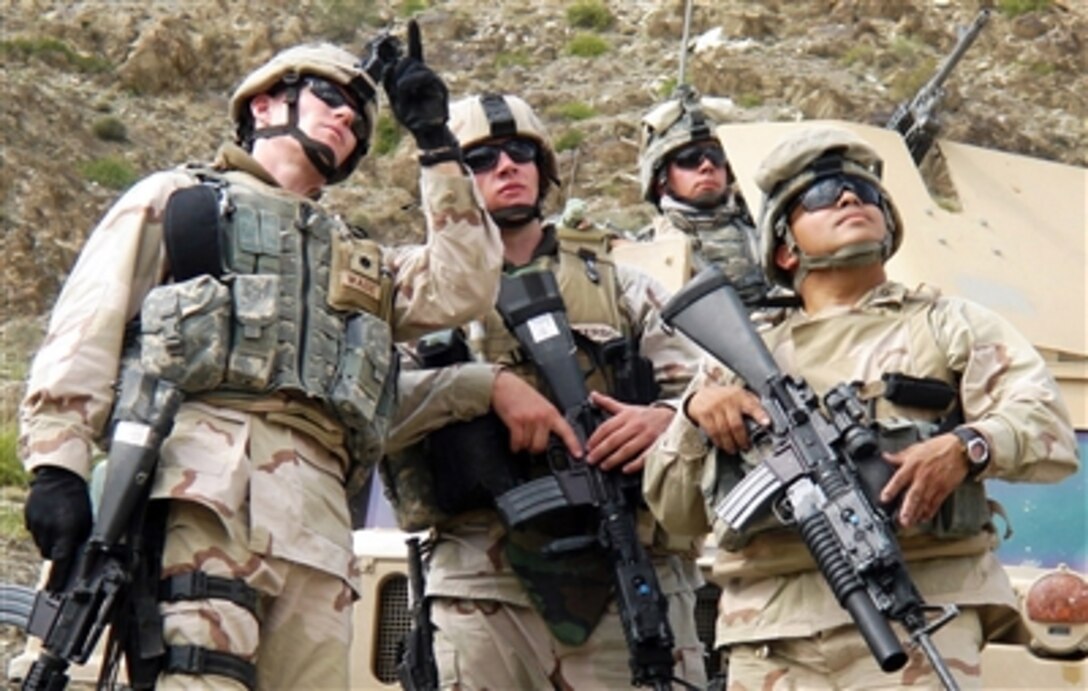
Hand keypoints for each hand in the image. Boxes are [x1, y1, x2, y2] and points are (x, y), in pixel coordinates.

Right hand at [25, 466, 92, 576]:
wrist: (59, 477)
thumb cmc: (78, 499)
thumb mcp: (86, 519)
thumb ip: (81, 538)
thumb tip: (79, 557)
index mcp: (66, 530)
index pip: (61, 560)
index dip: (58, 577)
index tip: (54, 589)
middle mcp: (49, 529)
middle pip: (49, 555)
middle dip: (57, 553)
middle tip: (65, 542)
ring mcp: (36, 524)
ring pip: (41, 544)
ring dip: (50, 542)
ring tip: (60, 526)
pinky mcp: (28, 519)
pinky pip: (35, 533)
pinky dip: (42, 531)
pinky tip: (51, 519)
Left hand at [382, 20, 454, 150]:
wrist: (426, 134)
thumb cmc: (411, 117)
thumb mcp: (395, 97)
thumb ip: (391, 80)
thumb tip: (389, 65)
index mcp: (416, 76)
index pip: (415, 52)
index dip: (414, 37)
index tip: (413, 21)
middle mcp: (427, 75)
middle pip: (408, 61)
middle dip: (398, 73)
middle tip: (398, 91)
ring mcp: (434, 81)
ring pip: (414, 68)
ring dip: (404, 81)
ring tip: (404, 95)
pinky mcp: (439, 88)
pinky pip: (423, 76)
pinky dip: (411, 81)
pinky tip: (407, 89)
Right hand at [490, 370, 581, 456]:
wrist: (505, 385)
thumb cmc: (521, 394)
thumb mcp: (542, 404)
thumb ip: (548, 419)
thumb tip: (550, 436)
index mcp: (551, 412)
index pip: (566, 430)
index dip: (573, 444)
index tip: (578, 454)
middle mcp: (542, 416)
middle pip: (542, 445)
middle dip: (535, 448)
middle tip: (530, 444)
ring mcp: (529, 419)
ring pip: (528, 444)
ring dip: (523, 445)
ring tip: (520, 438)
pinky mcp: (516, 421)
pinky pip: (517, 442)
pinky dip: (515, 446)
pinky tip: (514, 443)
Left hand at [586, 391, 673, 472]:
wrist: (671, 416)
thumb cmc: (647, 415)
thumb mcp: (627, 407)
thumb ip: (608, 403)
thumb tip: (592, 395)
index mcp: (626, 416)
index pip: (606, 427)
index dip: (595, 438)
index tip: (588, 447)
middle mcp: (635, 425)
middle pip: (614, 439)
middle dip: (600, 451)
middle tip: (591, 460)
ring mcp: (646, 436)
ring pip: (627, 449)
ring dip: (613, 459)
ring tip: (604, 466)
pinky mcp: (656, 445)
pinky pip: (644, 457)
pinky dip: (634, 464)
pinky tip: (625, 469)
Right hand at [684, 384, 767, 453]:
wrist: (700, 394)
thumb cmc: (724, 396)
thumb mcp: (739, 394)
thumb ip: (752, 402)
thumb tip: (767, 416)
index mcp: (739, 396)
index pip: (752, 405)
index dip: (760, 415)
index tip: (767, 423)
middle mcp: (727, 401)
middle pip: (736, 424)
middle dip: (742, 439)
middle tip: (745, 447)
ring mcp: (714, 408)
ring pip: (724, 431)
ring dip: (730, 443)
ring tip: (734, 449)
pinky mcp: (704, 415)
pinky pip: (712, 432)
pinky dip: (718, 441)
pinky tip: (722, 445)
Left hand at [880, 433, 969, 527]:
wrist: (961, 449)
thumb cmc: (939, 447)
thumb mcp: (916, 448)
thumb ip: (899, 456)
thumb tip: (885, 457)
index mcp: (913, 465)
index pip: (899, 478)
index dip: (891, 489)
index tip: (884, 498)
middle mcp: (923, 476)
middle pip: (914, 495)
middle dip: (908, 508)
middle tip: (902, 520)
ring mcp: (935, 484)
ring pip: (924, 502)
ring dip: (917, 514)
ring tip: (910, 523)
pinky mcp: (945, 489)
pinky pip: (936, 503)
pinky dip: (930, 512)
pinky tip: (924, 518)